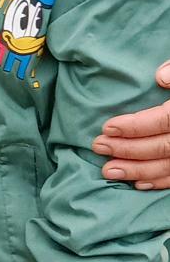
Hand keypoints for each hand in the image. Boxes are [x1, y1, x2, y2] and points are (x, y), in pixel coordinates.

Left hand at [93, 61, 169, 189]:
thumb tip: (160, 77)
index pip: (164, 120)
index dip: (135, 126)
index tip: (107, 127)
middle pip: (164, 147)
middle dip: (128, 150)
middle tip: (98, 146)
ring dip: (138, 170)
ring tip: (108, 170)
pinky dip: (159, 181)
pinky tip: (137, 183)